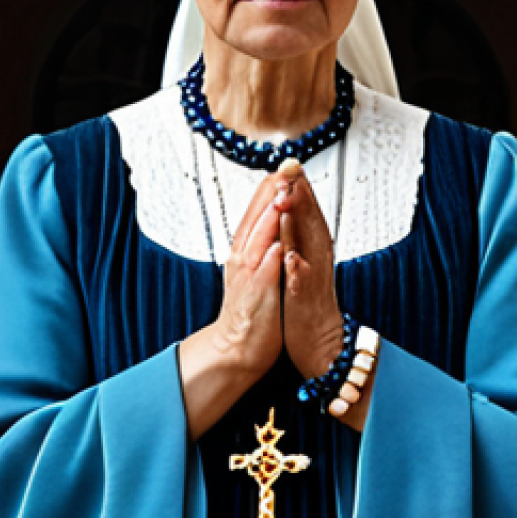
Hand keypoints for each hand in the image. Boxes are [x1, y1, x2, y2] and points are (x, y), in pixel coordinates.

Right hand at [178, 173, 283, 438]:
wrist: (236, 349)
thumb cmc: (250, 310)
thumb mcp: (253, 270)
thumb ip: (259, 244)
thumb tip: (270, 220)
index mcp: (243, 252)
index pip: (254, 215)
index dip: (266, 192)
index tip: (279, 168)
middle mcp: (242, 261)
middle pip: (253, 222)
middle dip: (266, 197)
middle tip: (280, 171)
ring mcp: (248, 279)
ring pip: (257, 244)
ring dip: (267, 222)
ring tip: (279, 199)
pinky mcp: (257, 300)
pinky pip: (264, 278)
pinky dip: (270, 262)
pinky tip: (279, 247)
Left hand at [274, 160, 343, 380]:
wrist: (317, 342)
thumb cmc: (304, 299)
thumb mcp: (300, 258)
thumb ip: (297, 231)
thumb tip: (291, 202)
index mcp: (311, 246)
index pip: (306, 211)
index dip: (298, 186)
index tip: (289, 161)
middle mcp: (315, 258)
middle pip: (309, 220)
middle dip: (300, 194)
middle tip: (292, 168)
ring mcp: (311, 278)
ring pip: (305, 245)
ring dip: (297, 222)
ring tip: (288, 199)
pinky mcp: (303, 301)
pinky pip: (301, 283)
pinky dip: (297, 269)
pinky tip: (291, 258)